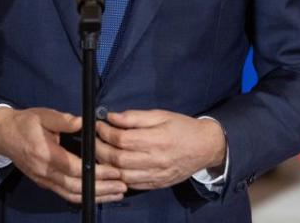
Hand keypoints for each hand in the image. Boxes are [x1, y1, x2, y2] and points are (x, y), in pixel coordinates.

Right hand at [0, 106, 126, 203]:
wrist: (3, 135)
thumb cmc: (25, 122)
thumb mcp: (44, 115)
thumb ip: (64, 120)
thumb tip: (84, 121)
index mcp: (45, 154)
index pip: (74, 168)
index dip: (96, 172)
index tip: (114, 171)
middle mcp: (44, 171)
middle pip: (76, 187)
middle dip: (101, 188)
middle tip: (122, 185)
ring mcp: (44, 180)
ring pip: (71, 195)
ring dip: (95, 196)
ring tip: (116, 193)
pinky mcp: (44, 183)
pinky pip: (65, 194)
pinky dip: (83, 197)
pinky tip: (98, 194)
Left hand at [95, 110, 226, 190]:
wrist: (205, 147)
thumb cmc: (182, 127)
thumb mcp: (160, 114)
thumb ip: (135, 117)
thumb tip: (112, 116)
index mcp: (157, 139)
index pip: (122, 139)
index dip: (105, 132)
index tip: (99, 124)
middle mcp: (156, 160)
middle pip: (119, 158)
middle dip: (100, 148)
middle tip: (94, 139)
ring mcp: (156, 175)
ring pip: (122, 175)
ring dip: (106, 165)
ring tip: (101, 152)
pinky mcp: (157, 184)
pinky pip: (132, 184)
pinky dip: (119, 176)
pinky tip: (114, 166)